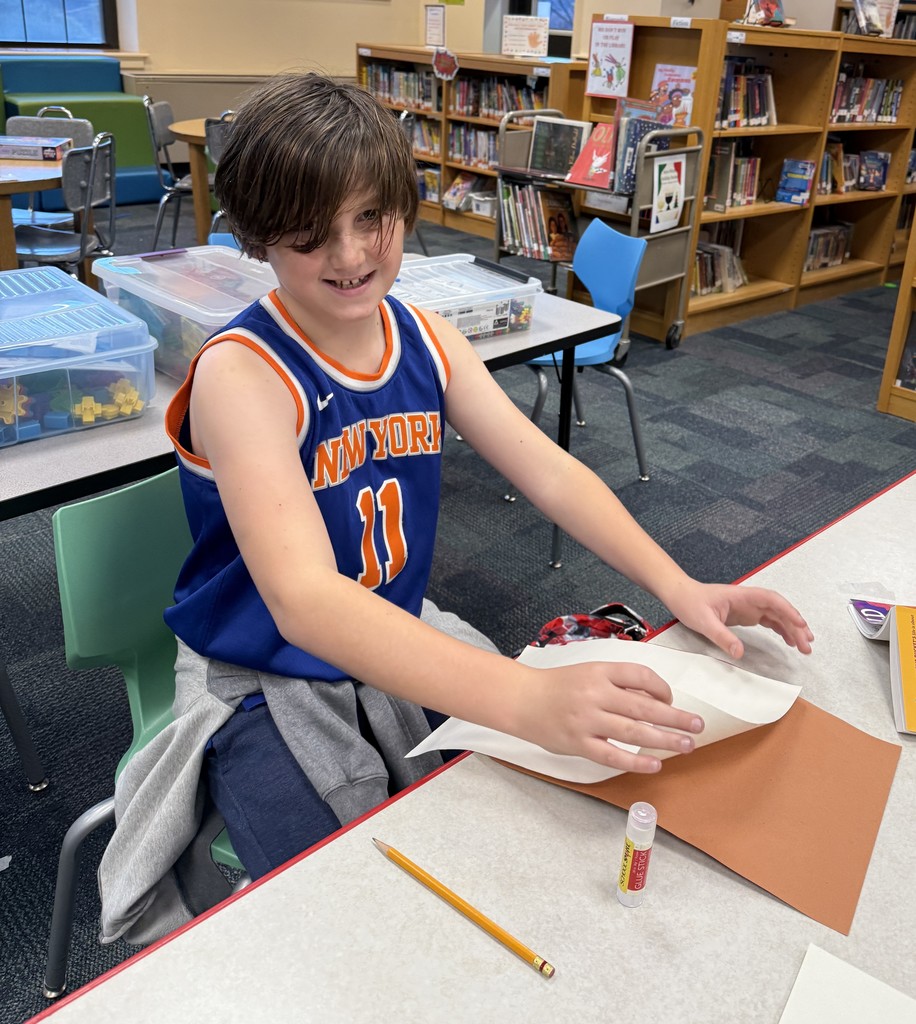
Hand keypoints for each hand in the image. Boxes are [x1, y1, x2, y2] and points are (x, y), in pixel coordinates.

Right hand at [514, 661, 704, 773]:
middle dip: (675, 717)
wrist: (522, 699)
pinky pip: (612, 755)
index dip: (662, 688)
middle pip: (644, 705)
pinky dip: (636, 760)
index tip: (671, 699)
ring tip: (686, 745)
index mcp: (599, 671)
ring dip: (664, 739)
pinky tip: (654, 764)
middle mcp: (595, 694)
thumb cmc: (557, 686)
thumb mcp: (588, 673)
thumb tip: (654, 699)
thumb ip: (618, 684)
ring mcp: (587, 720)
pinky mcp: (579, 743)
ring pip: (633, 730)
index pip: (641, 675)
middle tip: (697, 725)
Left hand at [667, 581, 813, 658]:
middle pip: (779, 610)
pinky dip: (781, 630)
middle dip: (796, 625)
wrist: (680, 595)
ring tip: (804, 647)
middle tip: (807, 645)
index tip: (801, 624)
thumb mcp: (703, 621)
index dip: (788, 611)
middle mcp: (749, 600)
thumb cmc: (690, 603)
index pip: (771, 600)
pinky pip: (769, 621)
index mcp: (742, 596)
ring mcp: (748, 607)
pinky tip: (789, 641)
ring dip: (792, 629)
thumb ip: (721, 636)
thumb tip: (740, 653)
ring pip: (777, 616)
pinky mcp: (745, 615)